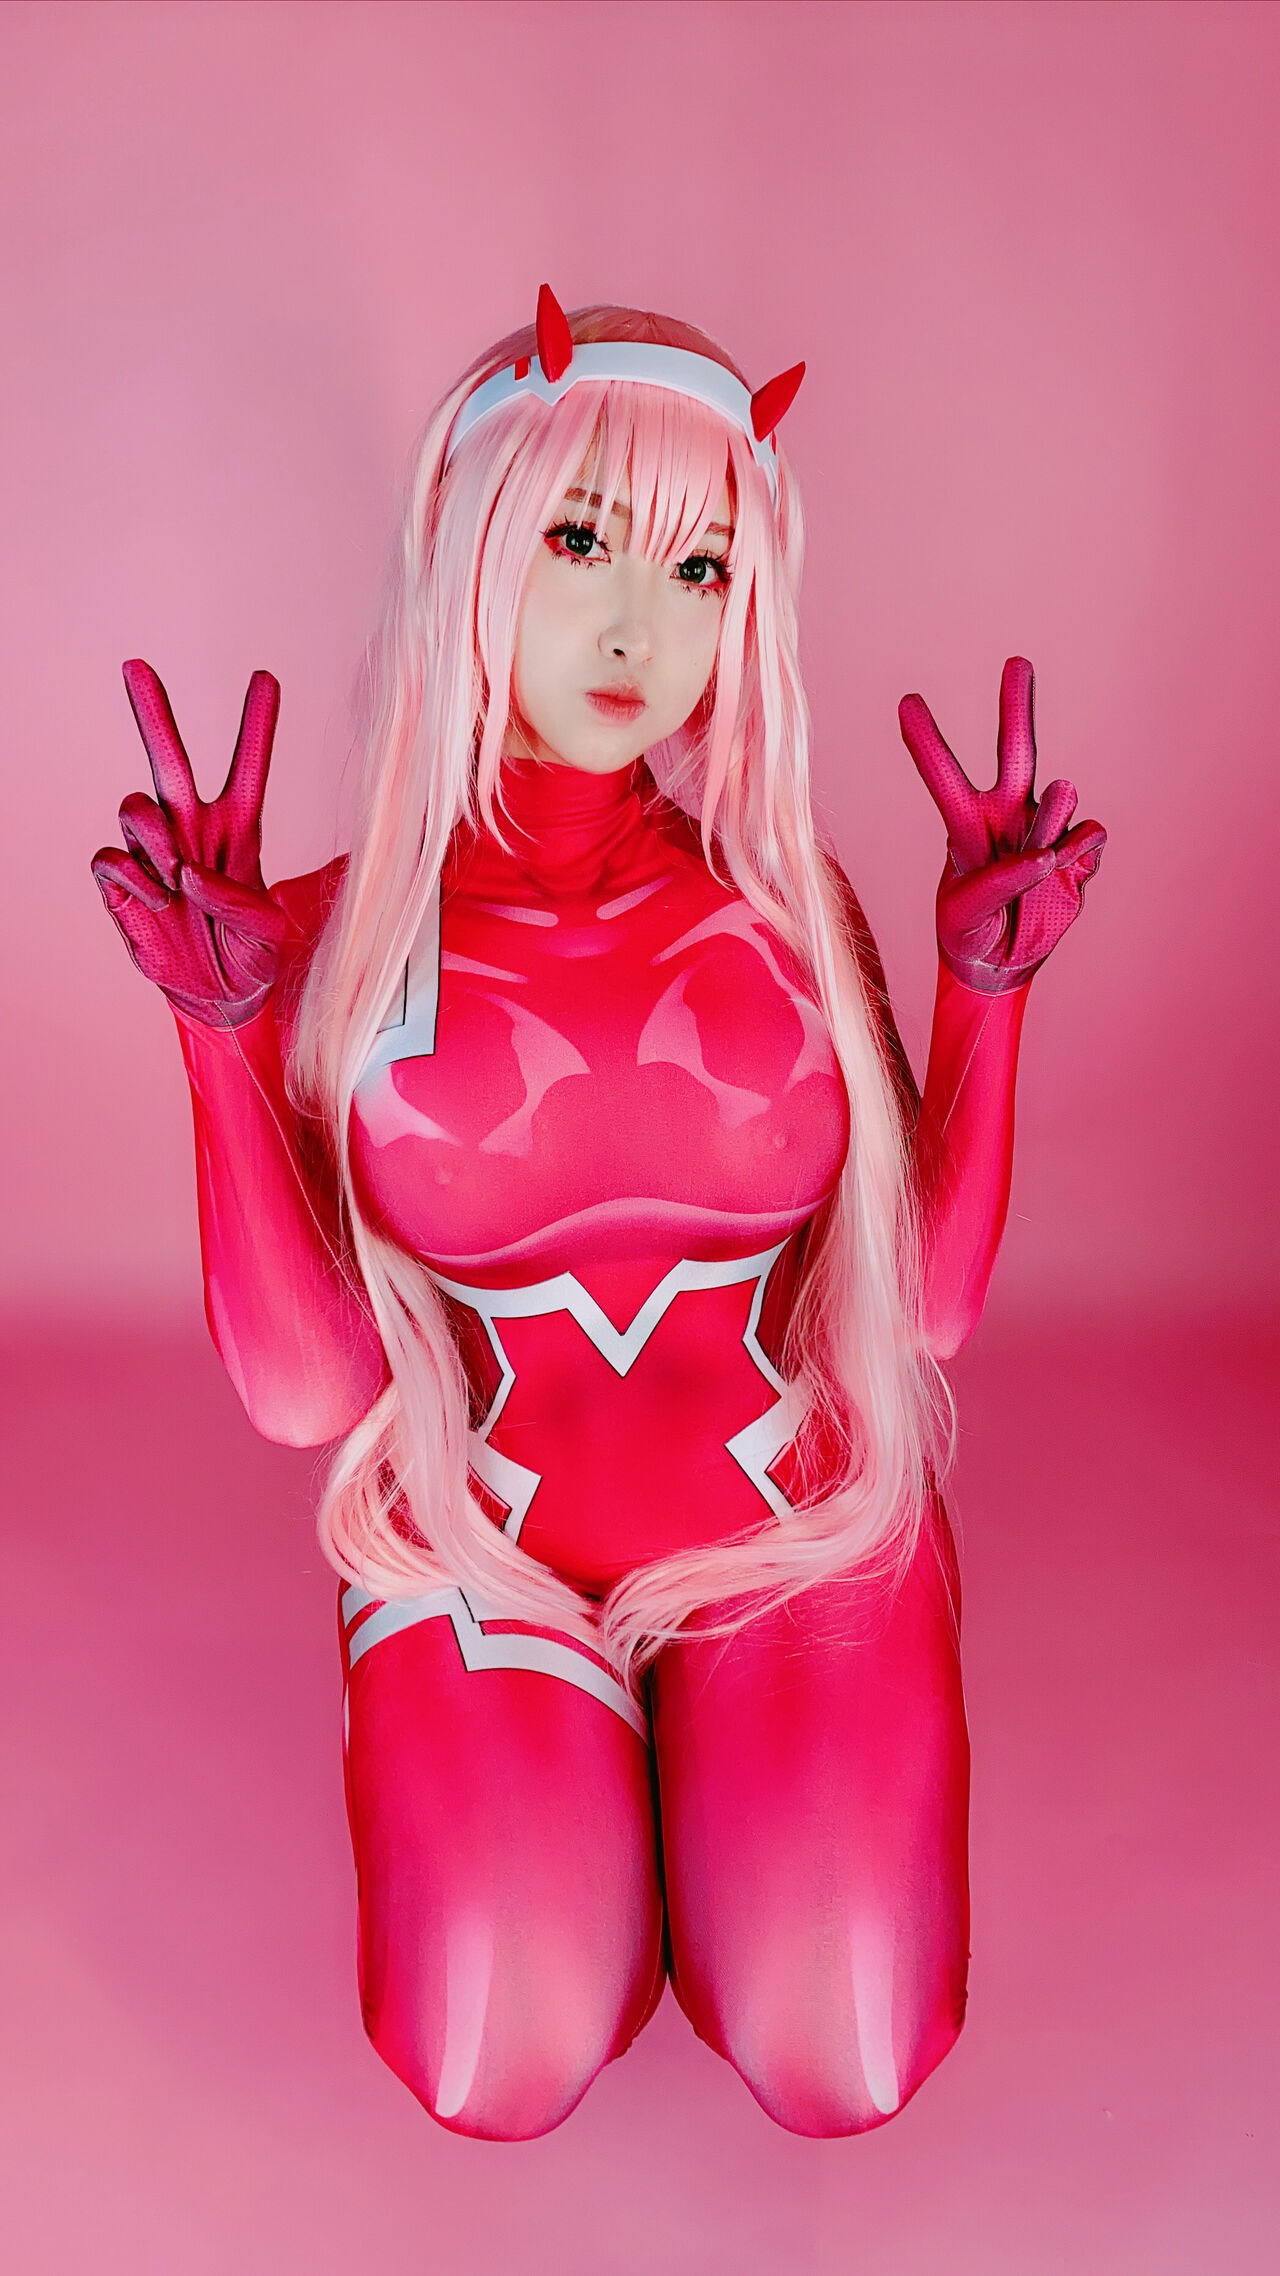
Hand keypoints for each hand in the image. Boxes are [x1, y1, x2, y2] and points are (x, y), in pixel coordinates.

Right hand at [91, 660, 287, 1026]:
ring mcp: (154, 853)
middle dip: (152, 712)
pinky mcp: (123, 883)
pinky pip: (111, 856)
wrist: (219, 999)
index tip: (267, 677)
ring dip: (154, 836)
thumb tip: (187, 872)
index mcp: (240, 830)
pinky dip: (132, 875)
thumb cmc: (252, 958)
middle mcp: (193, 830)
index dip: (257, 724)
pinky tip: (156, 901)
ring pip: (135, 807)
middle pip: (169, 758)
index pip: (249, 767)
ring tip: (177, 875)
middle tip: (135, 666)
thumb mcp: (269, 935)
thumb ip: (239, 901)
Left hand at [898, 656, 1106, 993]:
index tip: (906, 701)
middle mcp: (1006, 816)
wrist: (1001, 962)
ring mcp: (1045, 831)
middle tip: (1016, 661)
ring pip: (1059, 802)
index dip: (926, 742)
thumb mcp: (965, 916)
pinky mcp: (1078, 855)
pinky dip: (1081, 853)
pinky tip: (1068, 872)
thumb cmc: (968, 931)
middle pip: (1015, 752)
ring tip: (1050, 833)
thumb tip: (1044, 855)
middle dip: (1015, 706)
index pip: (943, 776)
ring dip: (1054, 813)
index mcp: (965, 825)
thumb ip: (995, 884)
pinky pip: (1089, 840)